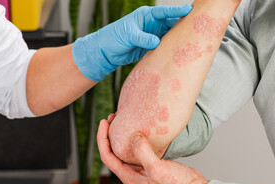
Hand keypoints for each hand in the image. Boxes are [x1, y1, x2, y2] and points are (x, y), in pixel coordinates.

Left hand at [72, 5, 192, 80]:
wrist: (105, 53)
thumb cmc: (113, 38)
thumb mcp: (128, 35)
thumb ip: (143, 38)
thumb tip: (156, 42)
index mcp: (146, 16)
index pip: (164, 12)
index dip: (177, 11)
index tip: (190, 10)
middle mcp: (151, 25)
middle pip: (171, 23)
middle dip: (183, 24)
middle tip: (198, 25)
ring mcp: (152, 36)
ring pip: (169, 36)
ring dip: (178, 38)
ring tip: (192, 40)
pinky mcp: (150, 48)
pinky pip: (163, 47)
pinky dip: (170, 49)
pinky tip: (179, 52)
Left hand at [97, 118, 208, 183]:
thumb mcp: (158, 168)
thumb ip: (143, 152)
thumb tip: (134, 136)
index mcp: (129, 177)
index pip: (107, 156)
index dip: (102, 139)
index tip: (104, 122)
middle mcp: (131, 174)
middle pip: (112, 152)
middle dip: (108, 135)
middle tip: (110, 118)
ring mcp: (140, 170)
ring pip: (123, 150)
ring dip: (119, 135)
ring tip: (119, 120)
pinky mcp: (149, 164)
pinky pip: (135, 149)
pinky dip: (132, 138)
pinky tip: (136, 128)